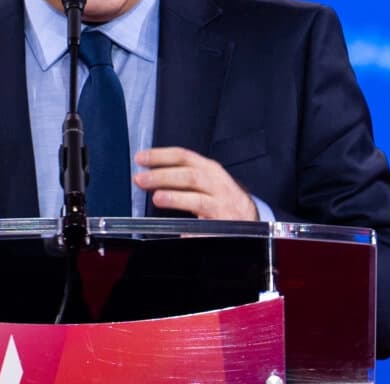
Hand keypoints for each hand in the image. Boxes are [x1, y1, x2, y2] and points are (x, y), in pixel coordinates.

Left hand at [133, 147, 258, 220]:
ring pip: (198, 200)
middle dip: (163, 176)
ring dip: (177, 198)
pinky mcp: (225, 227)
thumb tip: (150, 176)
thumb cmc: (221, 198)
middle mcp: (218, 185)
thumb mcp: (206, 180)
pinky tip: (179, 233)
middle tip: (140, 179)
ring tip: (158, 198)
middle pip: (190, 176)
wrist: (249, 219)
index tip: (140, 159)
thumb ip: (183, 176)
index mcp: (210, 169)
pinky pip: (207, 230)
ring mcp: (223, 207)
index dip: (161, 156)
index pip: (184, 157)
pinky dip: (193, 232)